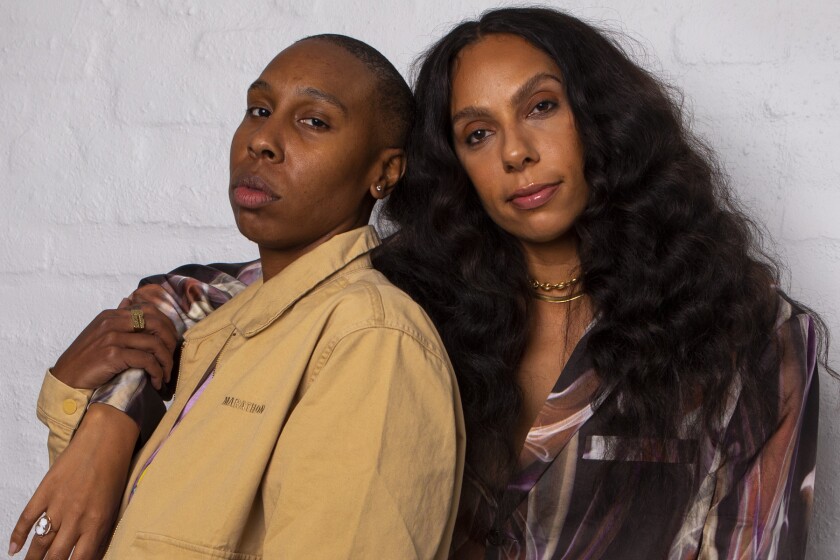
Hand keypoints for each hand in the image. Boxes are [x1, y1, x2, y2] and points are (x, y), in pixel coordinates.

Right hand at [9, 404, 138, 558]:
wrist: (105, 439)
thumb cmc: (114, 471)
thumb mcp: (113, 505)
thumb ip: (100, 531)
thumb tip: (89, 553)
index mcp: (98, 523)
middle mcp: (77, 518)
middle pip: (57, 557)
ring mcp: (59, 505)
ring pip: (40, 543)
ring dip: (32, 558)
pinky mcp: (45, 491)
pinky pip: (27, 518)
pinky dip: (18, 535)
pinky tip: (14, 548)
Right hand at [52, 302, 178, 390]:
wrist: (65, 379)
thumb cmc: (84, 359)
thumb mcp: (99, 332)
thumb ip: (116, 318)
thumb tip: (128, 300)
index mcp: (111, 315)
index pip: (149, 310)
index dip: (166, 324)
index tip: (171, 341)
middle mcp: (112, 322)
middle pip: (156, 323)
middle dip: (171, 341)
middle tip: (173, 358)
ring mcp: (112, 338)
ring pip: (154, 343)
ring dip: (166, 361)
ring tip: (166, 375)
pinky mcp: (112, 355)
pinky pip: (146, 360)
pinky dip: (157, 372)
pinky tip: (157, 381)